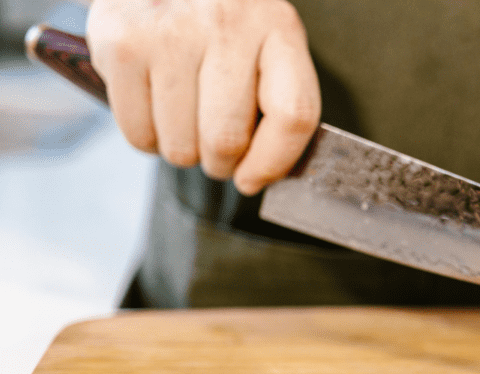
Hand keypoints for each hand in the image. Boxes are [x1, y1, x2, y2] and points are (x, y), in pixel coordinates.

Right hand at [86, 0, 320, 193]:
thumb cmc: (225, 26)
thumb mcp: (268, 47)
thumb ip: (280, 104)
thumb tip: (257, 178)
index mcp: (278, 27)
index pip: (292, 115)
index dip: (274, 162)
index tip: (254, 178)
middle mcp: (226, 23)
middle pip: (226, 139)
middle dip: (221, 163)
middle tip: (215, 148)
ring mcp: (170, 31)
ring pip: (180, 146)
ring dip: (183, 151)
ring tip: (185, 117)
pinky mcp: (121, 42)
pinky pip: (138, 134)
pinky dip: (148, 139)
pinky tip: (157, 107)